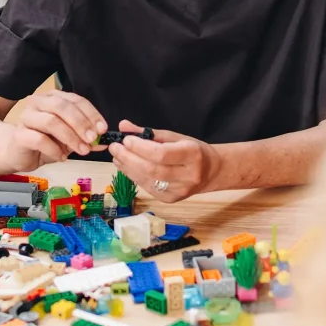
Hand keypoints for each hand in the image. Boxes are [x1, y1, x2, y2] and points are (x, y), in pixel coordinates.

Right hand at [0, 91, 107, 169]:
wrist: (16, 152)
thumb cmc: (43, 142)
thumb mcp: (69, 139)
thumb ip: (85, 138)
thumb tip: (104, 142)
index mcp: (52, 98)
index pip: (75, 100)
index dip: (91, 114)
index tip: (102, 129)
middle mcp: (38, 102)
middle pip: (62, 107)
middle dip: (81, 124)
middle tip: (92, 139)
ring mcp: (26, 117)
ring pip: (51, 121)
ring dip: (70, 137)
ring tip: (82, 151)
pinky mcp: (19, 134)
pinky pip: (39, 139)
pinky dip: (54, 149)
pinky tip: (61, 157)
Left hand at [107, 120, 221, 201]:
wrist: (211, 172)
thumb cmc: (192, 150)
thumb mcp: (174, 136)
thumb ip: (148, 133)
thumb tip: (123, 126)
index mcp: (192, 155)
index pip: (162, 154)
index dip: (140, 147)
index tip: (125, 140)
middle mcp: (189, 175)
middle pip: (152, 169)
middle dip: (128, 158)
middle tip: (114, 148)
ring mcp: (180, 191)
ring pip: (147, 180)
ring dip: (127, 167)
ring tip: (117, 156)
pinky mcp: (171, 199)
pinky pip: (148, 187)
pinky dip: (134, 176)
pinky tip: (126, 166)